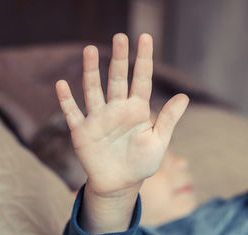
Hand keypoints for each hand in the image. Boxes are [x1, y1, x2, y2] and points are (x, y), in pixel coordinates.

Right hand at [56, 33, 188, 197]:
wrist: (119, 184)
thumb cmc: (141, 163)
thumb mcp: (158, 142)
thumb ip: (168, 119)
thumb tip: (185, 96)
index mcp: (136, 110)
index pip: (141, 79)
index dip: (143, 59)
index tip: (145, 38)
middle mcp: (116, 109)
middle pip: (116, 79)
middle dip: (119, 58)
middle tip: (120, 37)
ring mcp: (98, 119)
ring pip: (93, 90)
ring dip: (91, 71)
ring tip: (90, 50)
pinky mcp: (82, 132)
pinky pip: (72, 113)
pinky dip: (66, 100)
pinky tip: (62, 85)